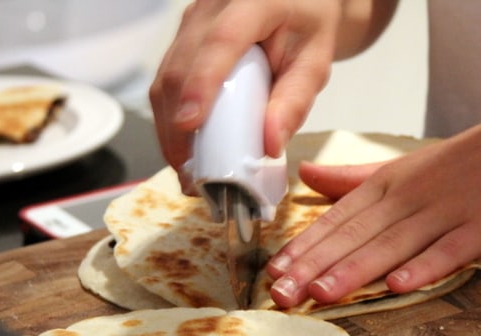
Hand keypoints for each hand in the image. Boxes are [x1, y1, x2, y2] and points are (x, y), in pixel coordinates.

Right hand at [150, 0, 342, 192]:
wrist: (296, 3)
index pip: (221, 42)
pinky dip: (172, 118)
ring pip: (166, 77)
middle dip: (178, 125)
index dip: (202, 84)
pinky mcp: (182, 38)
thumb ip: (295, 102)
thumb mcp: (315, 65)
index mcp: (253, 3)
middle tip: (191, 173)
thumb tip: (269, 146)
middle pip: (181, 67)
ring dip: (170, 128)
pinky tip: (185, 149)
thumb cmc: (307, 30)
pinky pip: (167, 80)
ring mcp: (191, 20)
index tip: (190, 124)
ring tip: (187, 170)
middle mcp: (212, 6)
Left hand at [266, 114, 480, 307]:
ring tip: (321, 293)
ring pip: (393, 244)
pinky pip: (449, 250)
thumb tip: (306, 175)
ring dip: (356, 269)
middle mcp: (410, 197)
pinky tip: (398, 285)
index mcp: (389, 183)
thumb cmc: (465, 162)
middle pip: (357, 235)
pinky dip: (424, 267)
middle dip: (316, 265)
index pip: (339, 218)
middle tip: (282, 294)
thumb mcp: (405, 164)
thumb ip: (354, 176)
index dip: (305, 245)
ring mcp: (446, 212)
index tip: (274, 271)